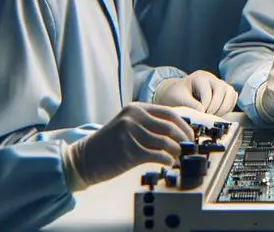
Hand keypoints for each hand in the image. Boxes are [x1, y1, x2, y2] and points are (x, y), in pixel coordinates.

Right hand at [65, 103, 192, 187]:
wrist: (83, 158)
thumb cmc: (108, 144)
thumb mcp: (127, 124)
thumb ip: (148, 124)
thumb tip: (176, 132)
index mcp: (135, 109)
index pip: (168, 113)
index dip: (183, 125)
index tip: (189, 135)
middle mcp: (133, 118)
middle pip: (170, 127)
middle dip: (183, 139)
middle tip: (188, 148)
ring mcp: (131, 133)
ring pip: (165, 142)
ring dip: (176, 151)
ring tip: (178, 157)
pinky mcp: (129, 151)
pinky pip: (157, 155)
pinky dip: (167, 160)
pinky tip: (168, 163)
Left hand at [153, 70, 238, 115]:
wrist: (178, 95)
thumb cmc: (177, 95)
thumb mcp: (178, 99)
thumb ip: (190, 104)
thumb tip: (203, 112)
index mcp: (200, 77)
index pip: (208, 91)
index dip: (205, 106)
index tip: (200, 115)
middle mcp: (212, 78)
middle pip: (222, 89)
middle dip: (216, 107)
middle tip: (208, 117)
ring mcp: (220, 84)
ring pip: (230, 93)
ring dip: (224, 108)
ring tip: (213, 116)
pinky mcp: (225, 92)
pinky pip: (233, 99)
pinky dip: (228, 108)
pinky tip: (218, 114)